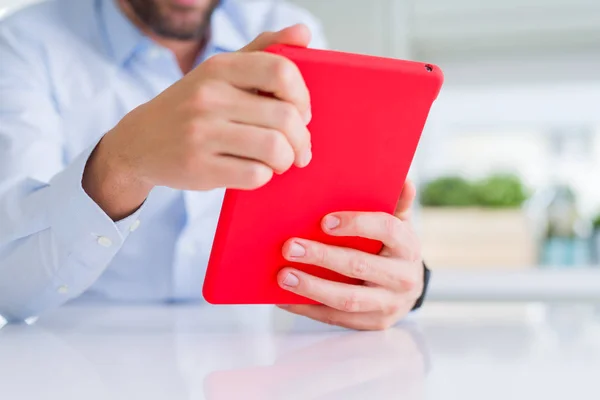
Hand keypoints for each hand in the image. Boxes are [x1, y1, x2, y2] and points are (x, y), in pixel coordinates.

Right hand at [84, 25, 312, 219]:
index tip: (301, 112)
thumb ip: (263, 50)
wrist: (139, 143)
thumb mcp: (219, 72)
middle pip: (285, 117)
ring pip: (274, 148)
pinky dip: (265, 176)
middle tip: (299, 148)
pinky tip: (256, 170)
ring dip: (287, 160)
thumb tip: (303, 33)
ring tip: (281, 161)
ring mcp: (201, 133)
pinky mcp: (199, 167)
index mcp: (218, 68)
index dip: (302, 96)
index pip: (281, 71)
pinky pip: (255, 175)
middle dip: (301, 139)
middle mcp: (208, 97)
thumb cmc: (190, 107)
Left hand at [276, 181, 423, 330]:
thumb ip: (397, 203)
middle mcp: (402, 277)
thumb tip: (404, 180)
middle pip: (359, 266)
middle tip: (290, 247)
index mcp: (408, 246)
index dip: (356, 224)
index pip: (387, 230)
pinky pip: (335, 318)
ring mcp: (388, 304)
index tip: (325, 221)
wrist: (408, 287)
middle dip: (322, 257)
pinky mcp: (372, 324)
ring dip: (312, 287)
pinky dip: (307, 308)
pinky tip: (284, 298)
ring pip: (347, 299)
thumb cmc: (394, 248)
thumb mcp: (400, 224)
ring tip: (283, 276)